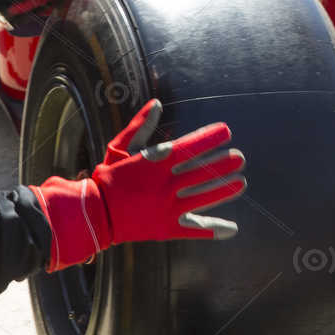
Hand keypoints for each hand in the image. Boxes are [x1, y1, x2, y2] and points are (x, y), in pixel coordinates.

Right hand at [29, 99, 246, 270]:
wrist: (94, 214)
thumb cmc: (107, 178)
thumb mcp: (120, 148)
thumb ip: (140, 126)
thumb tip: (157, 104)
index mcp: (155, 163)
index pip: (190, 147)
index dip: (210, 138)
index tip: (226, 131)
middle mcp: (165, 185)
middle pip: (201, 172)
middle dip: (223, 164)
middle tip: (240, 158)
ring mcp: (167, 208)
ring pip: (203, 198)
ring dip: (223, 190)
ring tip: (240, 183)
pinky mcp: (165, 228)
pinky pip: (193, 229)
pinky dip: (213, 229)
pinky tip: (231, 229)